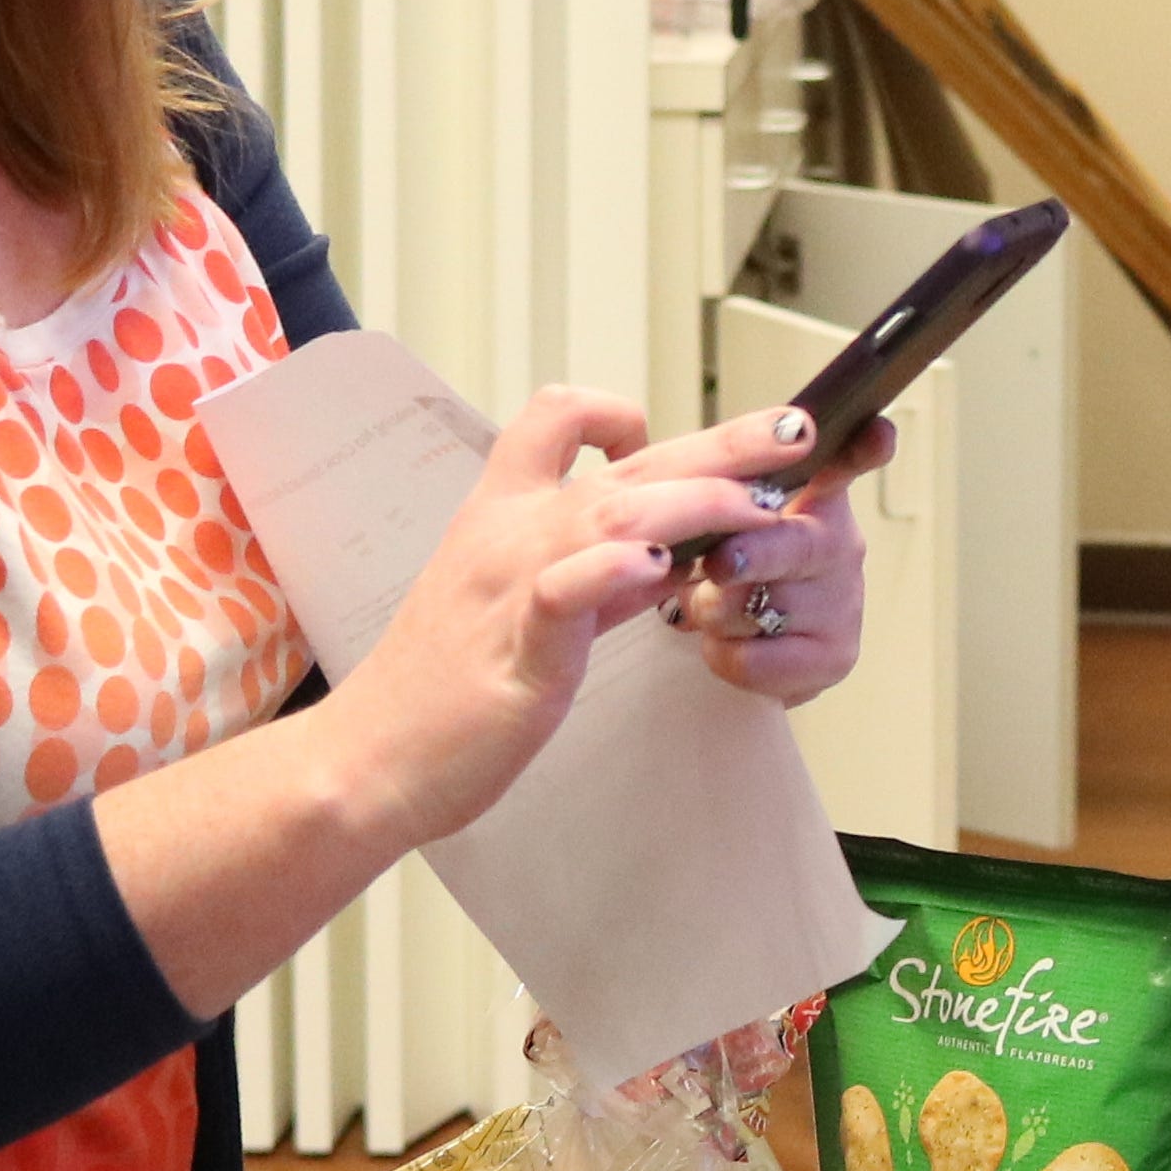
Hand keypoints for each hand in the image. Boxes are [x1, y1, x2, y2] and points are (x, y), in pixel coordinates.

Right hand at [332, 393, 814, 844]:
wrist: (373, 757)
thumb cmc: (443, 688)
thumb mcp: (524, 609)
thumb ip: (595, 574)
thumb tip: (662, 552)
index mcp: (502, 514)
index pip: (552, 419)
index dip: (616, 413)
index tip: (662, 440)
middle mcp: (506, 532)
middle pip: (624, 463)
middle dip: (720, 442)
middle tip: (797, 431)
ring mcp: (508, 585)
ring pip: (608, 513)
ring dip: (694, 500)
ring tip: (758, 499)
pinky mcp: (516, 649)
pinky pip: (563, 591)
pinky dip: (610, 571)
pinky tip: (659, 566)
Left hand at [666, 416, 886, 703]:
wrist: (745, 648)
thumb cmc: (729, 571)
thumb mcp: (720, 517)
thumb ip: (713, 481)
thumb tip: (647, 427)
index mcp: (814, 495)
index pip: (843, 463)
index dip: (862, 449)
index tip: (878, 432)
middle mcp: (840, 544)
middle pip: (796, 546)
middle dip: (750, 555)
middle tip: (720, 562)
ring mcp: (844, 603)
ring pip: (763, 606)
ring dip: (714, 612)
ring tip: (706, 608)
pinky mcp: (836, 657)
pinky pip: (758, 660)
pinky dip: (725, 654)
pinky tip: (726, 644)